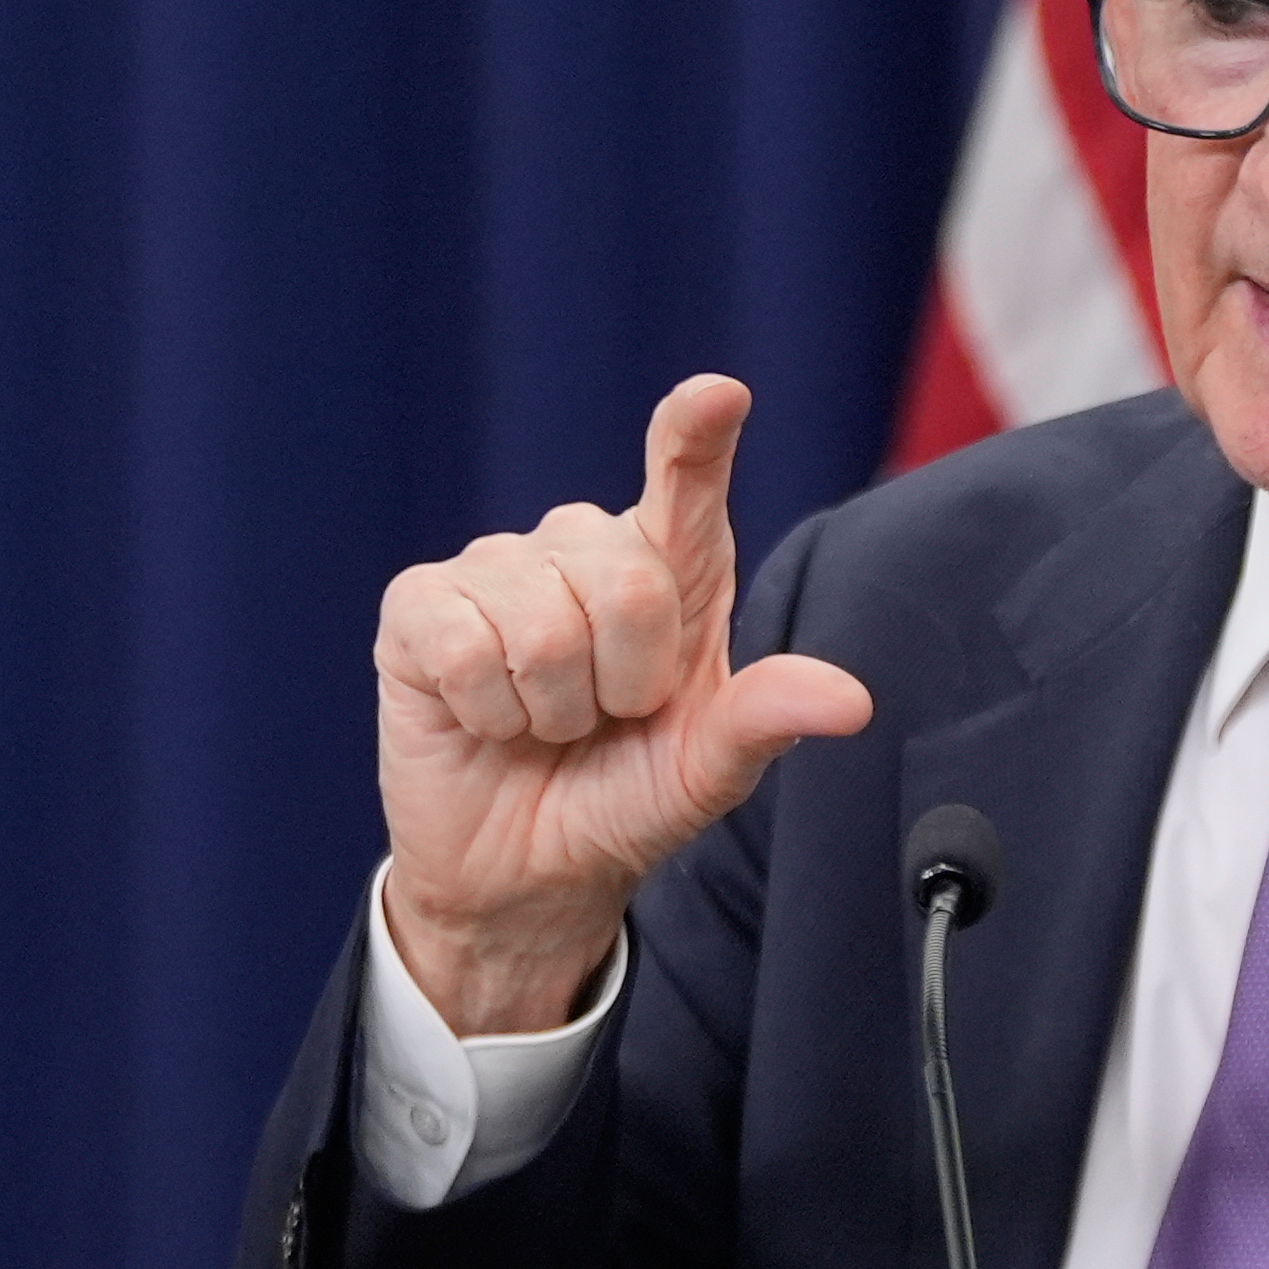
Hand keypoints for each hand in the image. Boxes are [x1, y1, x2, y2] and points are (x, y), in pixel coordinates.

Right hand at [372, 375, 871, 1032]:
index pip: (685, 481)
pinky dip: (484, 710)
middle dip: (622, 686)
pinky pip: (461, 645)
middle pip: (627, 585)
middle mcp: (584, 549)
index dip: (695, 435)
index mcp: (671, 571)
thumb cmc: (624, 799)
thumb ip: (766, 722)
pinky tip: (483, 717)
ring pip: (541, 628)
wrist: (525, 871)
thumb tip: (850, 701)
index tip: (719, 396)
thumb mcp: (705, 773)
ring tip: (544, 722)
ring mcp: (496, 567)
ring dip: (551, 709)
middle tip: (604, 719)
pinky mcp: (418, 605)